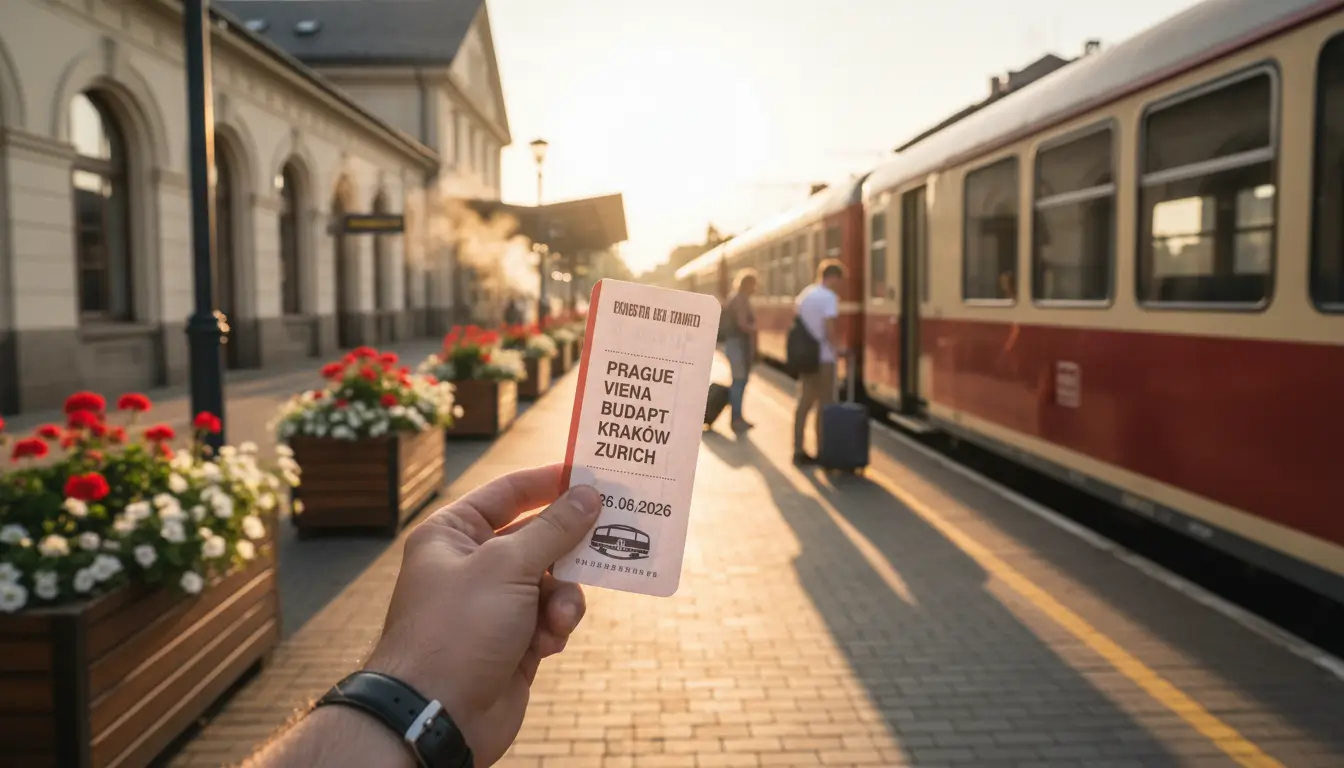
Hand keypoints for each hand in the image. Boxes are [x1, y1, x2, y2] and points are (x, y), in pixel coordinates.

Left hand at [362, 463, 599, 765]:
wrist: (438, 715)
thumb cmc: (459, 629)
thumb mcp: (508, 566)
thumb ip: (554, 529)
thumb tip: (589, 495)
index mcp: (453, 535)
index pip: (507, 494)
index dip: (549, 482)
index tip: (592, 475)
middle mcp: (472, 566)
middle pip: (537, 537)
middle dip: (569, 545)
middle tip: (611, 532)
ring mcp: (494, 606)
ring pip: (552, 581)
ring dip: (563, 597)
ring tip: (560, 617)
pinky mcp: (514, 641)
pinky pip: (551, 618)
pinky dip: (555, 627)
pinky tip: (548, 643)